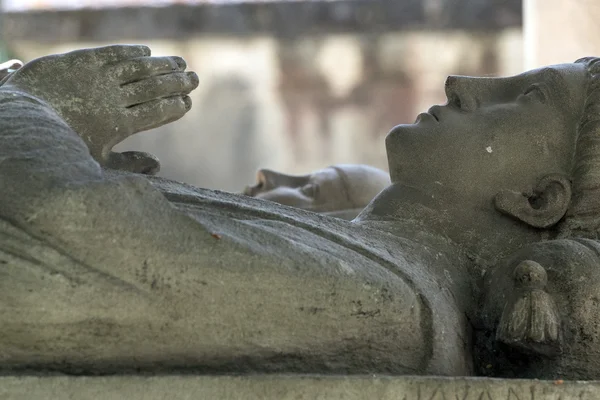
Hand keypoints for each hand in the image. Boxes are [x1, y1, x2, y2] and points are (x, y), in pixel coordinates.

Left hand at [1, 45, 198, 167]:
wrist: (18, 122)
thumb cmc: (57, 149)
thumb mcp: (93, 164)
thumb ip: (127, 165)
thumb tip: (158, 165)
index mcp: (118, 125)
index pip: (156, 112)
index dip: (175, 106)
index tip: (188, 103)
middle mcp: (112, 99)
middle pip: (154, 88)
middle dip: (178, 83)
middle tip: (195, 79)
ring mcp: (97, 78)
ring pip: (139, 68)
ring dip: (163, 65)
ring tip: (180, 63)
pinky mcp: (80, 61)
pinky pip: (113, 53)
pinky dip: (132, 52)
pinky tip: (146, 51)